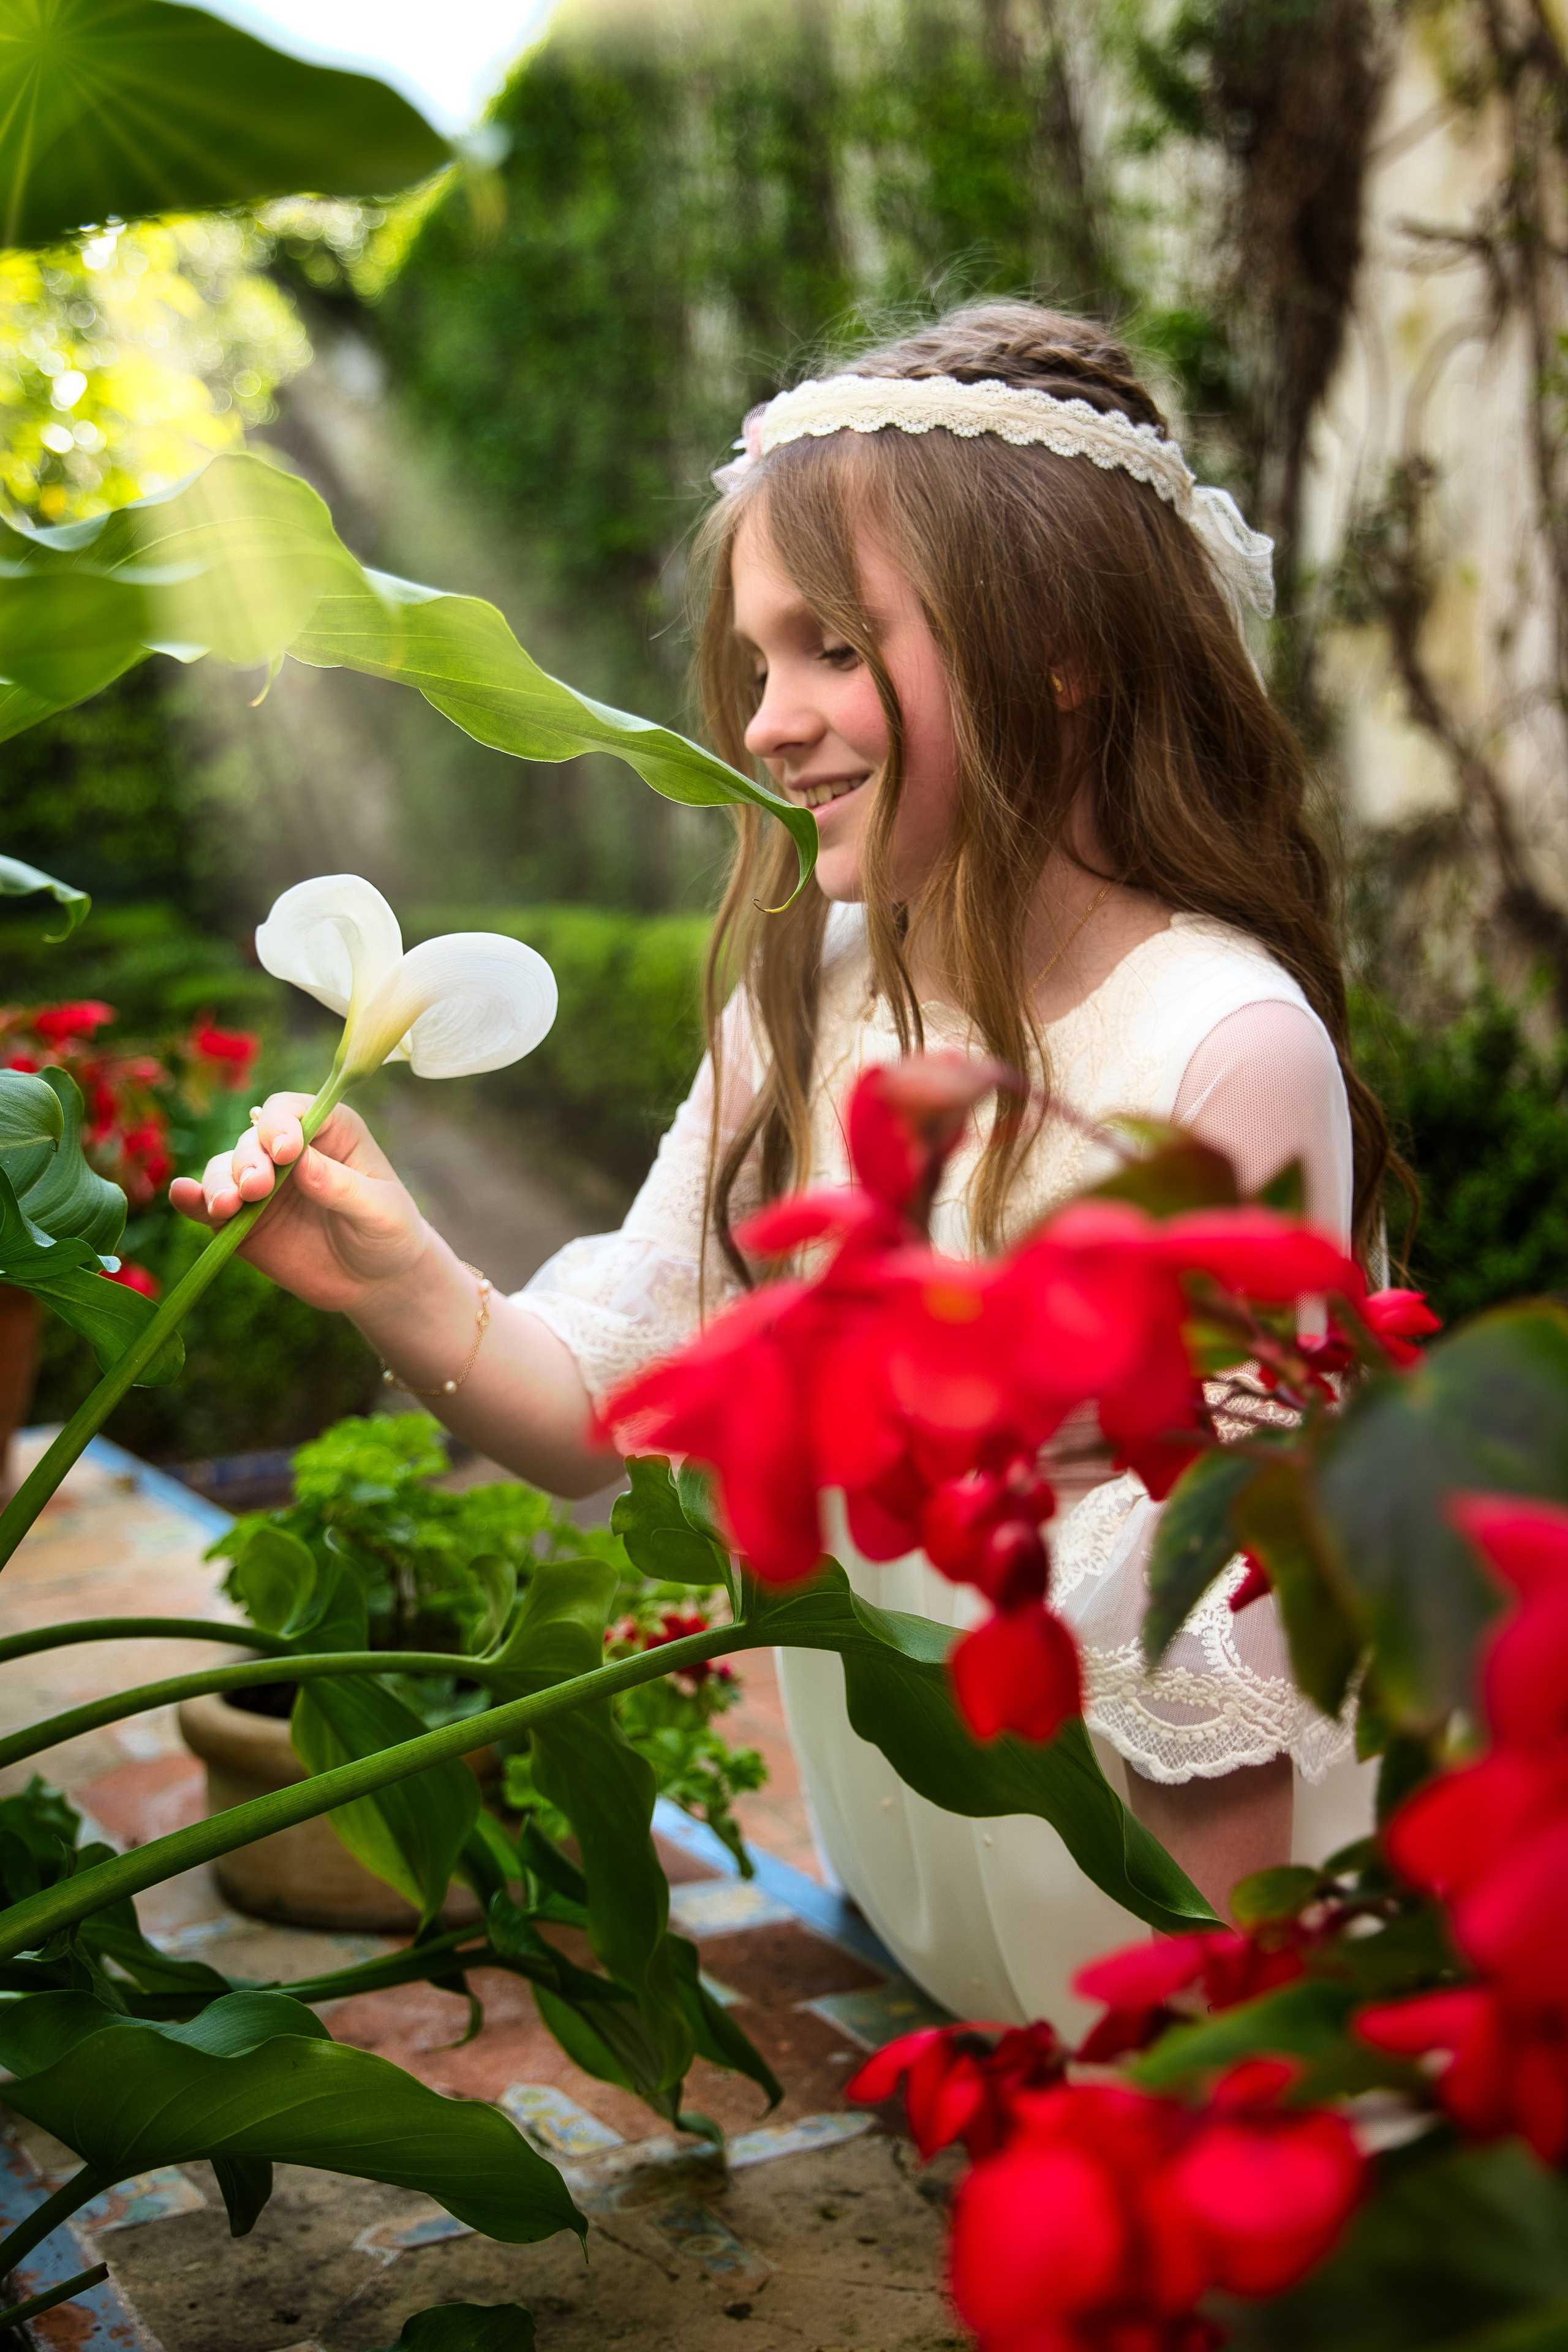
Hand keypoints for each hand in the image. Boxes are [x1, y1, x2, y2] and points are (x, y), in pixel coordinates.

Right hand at [170, 1093, 427, 1312]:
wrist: (376, 1281)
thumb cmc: (389, 1232)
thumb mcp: (380, 1210)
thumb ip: (342, 1187)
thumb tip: (302, 1163)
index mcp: (328, 1132)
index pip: (290, 1112)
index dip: (280, 1125)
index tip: (286, 1152)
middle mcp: (288, 1152)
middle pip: (251, 1140)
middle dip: (248, 1159)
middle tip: (257, 1187)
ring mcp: (261, 1186)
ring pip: (224, 1169)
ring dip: (219, 1182)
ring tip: (227, 1205)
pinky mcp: (242, 1221)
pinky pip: (209, 1205)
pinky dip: (192, 1199)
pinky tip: (183, 1196)